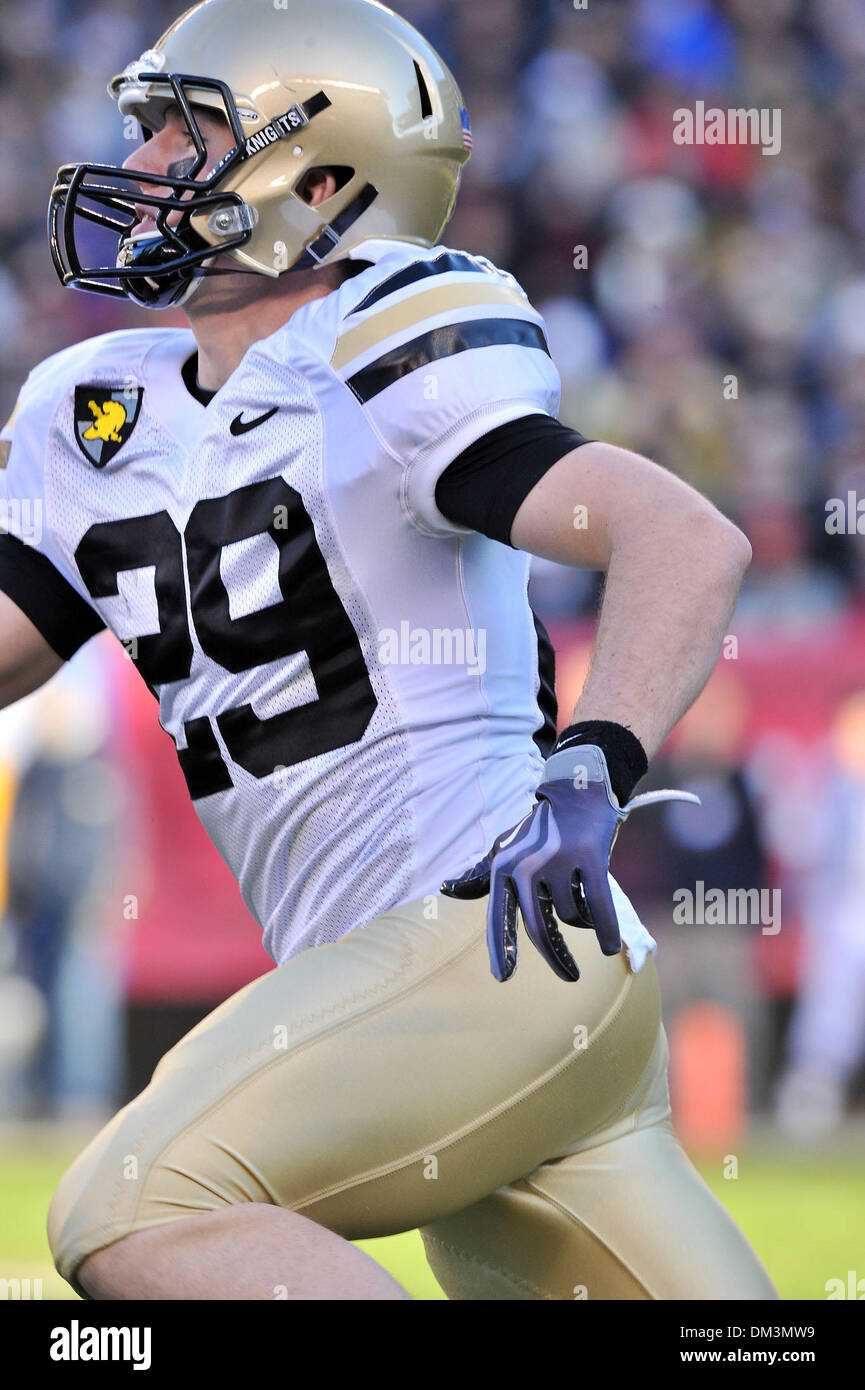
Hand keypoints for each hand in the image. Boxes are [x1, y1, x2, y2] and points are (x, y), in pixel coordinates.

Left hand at [441, 744, 698, 982]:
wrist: (576, 790)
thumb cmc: (539, 828)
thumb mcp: (505, 848)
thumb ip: (480, 874)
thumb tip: (447, 889)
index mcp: (503, 867)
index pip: (497, 917)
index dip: (501, 950)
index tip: (503, 978)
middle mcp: (526, 866)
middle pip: (540, 929)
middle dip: (556, 959)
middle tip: (569, 976)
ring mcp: (558, 861)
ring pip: (572, 918)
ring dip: (582, 921)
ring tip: (585, 903)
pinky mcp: (589, 858)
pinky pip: (599, 908)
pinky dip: (605, 931)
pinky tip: (609, 948)